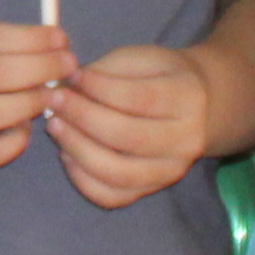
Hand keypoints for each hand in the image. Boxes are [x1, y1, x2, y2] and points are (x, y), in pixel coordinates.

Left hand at [45, 43, 224, 206]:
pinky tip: (67, 155)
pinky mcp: (152, 190)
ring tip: (56, 126)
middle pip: (127, 136)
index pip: (138, 98)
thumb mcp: (142, 59)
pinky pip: (113, 196)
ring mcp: (170, 171)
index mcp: (186, 98)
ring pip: (118, 172)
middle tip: (54, 101)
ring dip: (78, 149)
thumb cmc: (160, 77)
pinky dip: (83, 180)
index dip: (99, 88)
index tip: (71, 76)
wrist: (199, 108)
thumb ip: (107, 71)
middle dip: (82, 117)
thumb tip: (65, 87)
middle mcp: (185, 140)